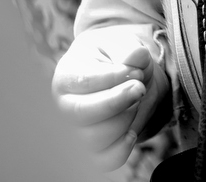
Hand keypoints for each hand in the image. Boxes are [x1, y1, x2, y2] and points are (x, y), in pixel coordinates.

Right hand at [53, 28, 168, 170]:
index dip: (113, 78)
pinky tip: (133, 131)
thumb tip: (136, 55)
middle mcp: (66, 107)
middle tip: (139, 87)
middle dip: (117, 101)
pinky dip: (121, 149)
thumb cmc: (119, 57)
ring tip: (136, 102)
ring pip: (94, 139)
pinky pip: (104, 161)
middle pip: (81, 114)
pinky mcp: (95, 149)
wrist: (130, 75)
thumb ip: (129, 50)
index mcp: (67, 77)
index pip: (82, 82)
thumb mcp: (123, 44)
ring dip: (124, 120)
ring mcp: (78, 130)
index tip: (135, 71)